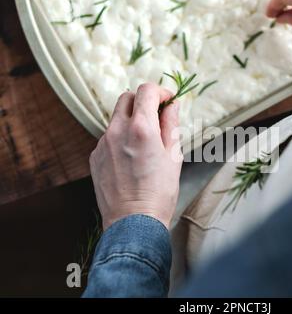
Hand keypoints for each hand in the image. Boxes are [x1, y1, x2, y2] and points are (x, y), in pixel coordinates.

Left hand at [90, 83, 182, 230]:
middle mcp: (117, 130)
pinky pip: (108, 137)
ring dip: (131, 121)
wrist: (133, 222)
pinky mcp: (95, 156)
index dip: (161, 92)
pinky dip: (120, 139)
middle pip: (127, 98)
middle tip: (157, 115)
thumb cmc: (159, 192)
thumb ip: (172, 125)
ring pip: (116, 119)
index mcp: (141, 128)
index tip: (168, 101)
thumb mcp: (174, 156)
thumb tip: (173, 106)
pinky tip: (130, 159)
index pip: (147, 91)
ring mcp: (102, 143)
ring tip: (144, 143)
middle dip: (143, 101)